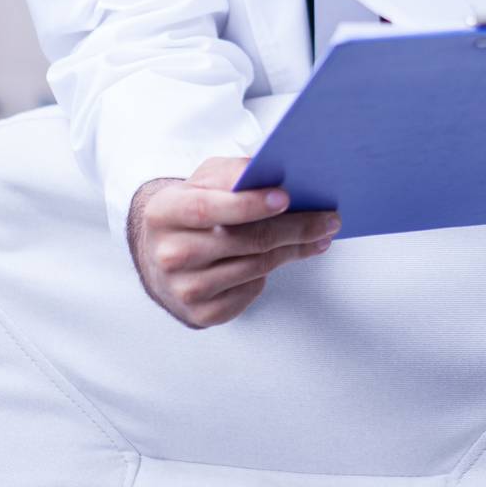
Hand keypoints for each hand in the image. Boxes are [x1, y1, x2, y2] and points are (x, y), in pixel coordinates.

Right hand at [127, 157, 339, 328]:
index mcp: (164, 213)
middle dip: (293, 229)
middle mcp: (170, 254)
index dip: (249, 204)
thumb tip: (272, 173)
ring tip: (319, 236)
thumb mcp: (202, 180)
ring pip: (254, 268)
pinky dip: (268, 274)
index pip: (209, 209)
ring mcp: (184, 288)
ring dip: (293, 251)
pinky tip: (282, 258)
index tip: (286, 198)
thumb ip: (233, 173)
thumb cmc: (189, 209)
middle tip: (328, 219)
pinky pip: (249, 292)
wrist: (157, 253)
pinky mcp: (200, 313)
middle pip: (243, 241)